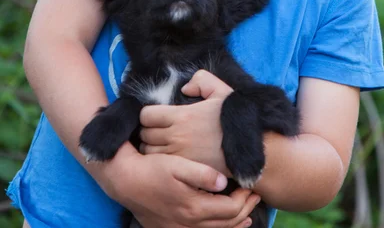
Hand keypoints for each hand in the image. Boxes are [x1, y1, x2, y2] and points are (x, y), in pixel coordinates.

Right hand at [105, 147, 259, 227]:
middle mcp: (189, 224)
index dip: (244, 199)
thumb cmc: (152, 169)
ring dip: (234, 222)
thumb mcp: (177, 165)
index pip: (230, 209)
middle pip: (227, 223)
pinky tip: (221, 220)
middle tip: (254, 195)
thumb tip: (224, 180)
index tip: (250, 185)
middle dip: (244, 210)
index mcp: (194, 207)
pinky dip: (218, 227)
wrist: (126, 181)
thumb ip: (202, 174)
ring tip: (246, 211)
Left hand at [140, 70, 232, 173]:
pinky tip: (167, 159)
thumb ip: (201, 80)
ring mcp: (179, 156)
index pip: (146, 115)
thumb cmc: (234, 120)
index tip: (156, 116)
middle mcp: (176, 136)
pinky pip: (161, 168)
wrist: (248, 150)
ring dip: (151, 148)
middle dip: (147, 131)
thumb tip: (184, 89)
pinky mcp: (184, 172)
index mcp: (182, 116)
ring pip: (149, 154)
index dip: (148, 114)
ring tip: (160, 145)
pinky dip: (159, 163)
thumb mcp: (221, 90)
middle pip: (145, 135)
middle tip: (156, 131)